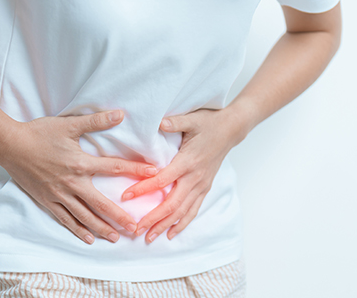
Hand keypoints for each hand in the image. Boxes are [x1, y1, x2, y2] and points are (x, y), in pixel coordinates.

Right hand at [0, 110, 158, 244]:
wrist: (9, 145)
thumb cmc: (39, 133)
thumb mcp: (69, 124)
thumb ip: (96, 121)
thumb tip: (120, 114)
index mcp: (80, 163)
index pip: (114, 168)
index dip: (135, 171)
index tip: (154, 174)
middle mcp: (72, 183)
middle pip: (101, 204)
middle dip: (120, 217)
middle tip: (136, 228)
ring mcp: (59, 194)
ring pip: (84, 216)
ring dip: (101, 228)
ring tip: (116, 238)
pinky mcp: (47, 200)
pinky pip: (65, 218)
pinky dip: (77, 230)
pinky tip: (88, 238)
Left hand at [120, 107, 248, 242]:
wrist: (231, 129)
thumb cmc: (210, 122)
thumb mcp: (192, 118)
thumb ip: (175, 122)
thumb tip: (159, 122)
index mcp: (188, 161)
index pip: (162, 180)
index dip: (143, 189)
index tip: (126, 196)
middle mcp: (195, 177)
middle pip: (172, 204)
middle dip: (153, 219)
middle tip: (136, 230)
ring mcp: (201, 185)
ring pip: (182, 211)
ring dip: (165, 226)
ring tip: (149, 238)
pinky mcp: (205, 187)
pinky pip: (193, 209)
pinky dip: (182, 223)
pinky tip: (171, 233)